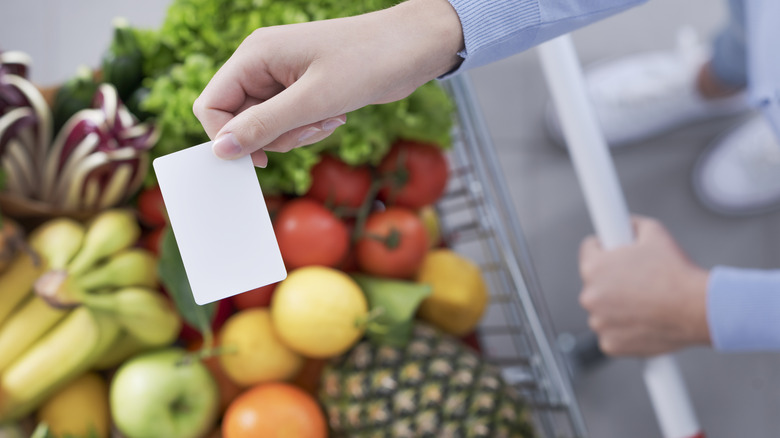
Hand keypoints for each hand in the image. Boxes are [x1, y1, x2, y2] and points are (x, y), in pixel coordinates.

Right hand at [193, 0, 463, 166]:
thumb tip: (221, 149)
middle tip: (310, 130)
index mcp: (254, 55)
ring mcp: (282, 76)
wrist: (411, 47)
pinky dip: (309, 127)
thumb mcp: (312, 101)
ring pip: (267, 125)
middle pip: (240, 119)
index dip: (228, 137)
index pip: (211, 104)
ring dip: (296, 134)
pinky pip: (289, 122)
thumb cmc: (366, 62)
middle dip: (275, 136)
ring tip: (329, 119)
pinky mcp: (302, 88)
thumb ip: (263, 126)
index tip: (260, 158)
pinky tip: (335, 115)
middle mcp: (262, 63)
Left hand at [578, 216, 710, 356]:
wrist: (698, 308)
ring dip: (617, 306)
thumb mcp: (654, 232)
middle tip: (640, 280)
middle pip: (595, 282)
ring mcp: (598, 323)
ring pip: (603, 309)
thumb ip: (631, 224)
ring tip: (647, 301)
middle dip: (613, 279)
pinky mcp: (610, 345)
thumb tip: (624, 222)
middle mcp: (590, 296)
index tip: (616, 252)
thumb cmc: (677, 272)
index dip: (606, 248)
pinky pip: (612, 333)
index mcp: (594, 267)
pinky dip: (624, 329)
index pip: (589, 250)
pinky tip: (645, 320)